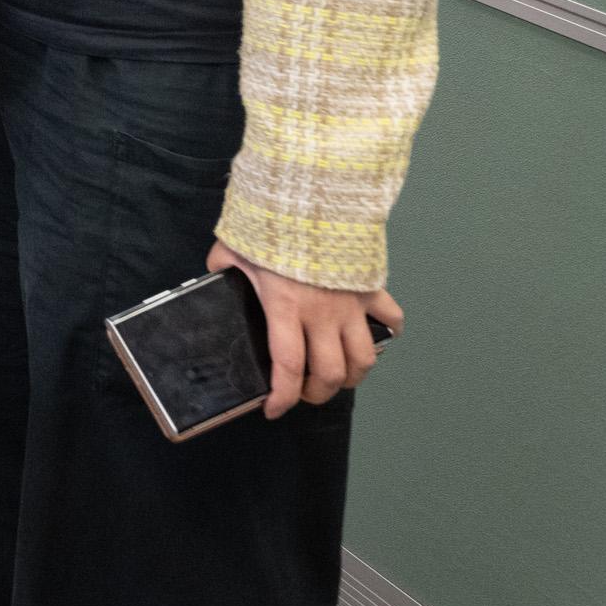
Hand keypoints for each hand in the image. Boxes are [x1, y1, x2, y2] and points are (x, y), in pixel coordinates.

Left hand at [209, 241, 399, 414]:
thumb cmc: (270, 223)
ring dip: (353, 375)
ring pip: (365, 358)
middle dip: (317, 393)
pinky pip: (391, 317)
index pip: (288, 367)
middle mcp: (323, 314)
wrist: (312, 194)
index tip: (274, 410)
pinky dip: (389, 331)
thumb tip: (213, 275)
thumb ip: (222, 268)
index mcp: (286, 309)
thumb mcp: (233, 247)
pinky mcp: (371, 287)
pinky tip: (375, 335)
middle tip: (304, 392)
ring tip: (338, 375)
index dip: (283, 397)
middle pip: (331, 373)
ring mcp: (351, 303)